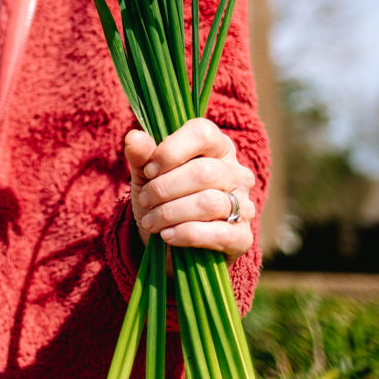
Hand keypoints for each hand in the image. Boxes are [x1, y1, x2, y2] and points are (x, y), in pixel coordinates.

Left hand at [125, 118, 255, 259]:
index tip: (149, 169)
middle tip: (145, 199)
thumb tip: (134, 138)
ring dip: (170, 213)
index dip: (171, 151)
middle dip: (165, 188)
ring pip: (209, 203)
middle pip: (204, 172)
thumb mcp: (146, 174)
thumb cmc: (163, 197)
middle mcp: (237, 173)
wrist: (171, 243)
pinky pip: (219, 234)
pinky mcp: (243, 237)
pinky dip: (185, 234)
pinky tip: (166, 235)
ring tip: (150, 220)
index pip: (203, 134)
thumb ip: (141, 154)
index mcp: (217, 147)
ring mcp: (244, 205)